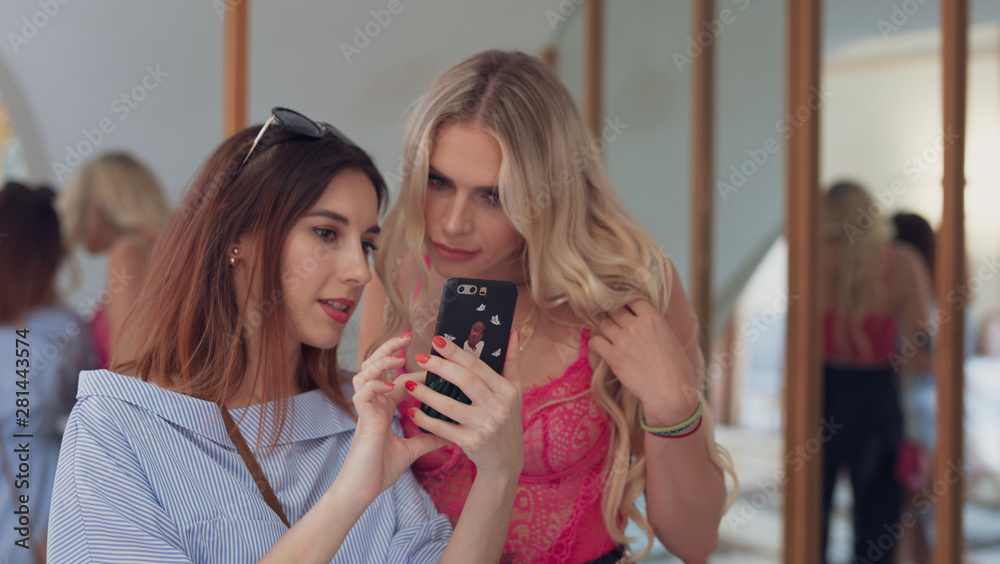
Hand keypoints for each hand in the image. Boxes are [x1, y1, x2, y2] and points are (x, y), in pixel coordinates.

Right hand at [338, 334, 449, 509]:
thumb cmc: (380, 470)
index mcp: (384, 407)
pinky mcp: (360, 419)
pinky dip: (375, 385)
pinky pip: (363, 393)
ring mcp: (366, 409)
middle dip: (390, 348)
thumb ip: (428, 438)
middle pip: (376, 365)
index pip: (396, 377)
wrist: (362, 490)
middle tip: (407, 336)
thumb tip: (451, 435)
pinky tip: (390, 385)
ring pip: (365, 372)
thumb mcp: (412, 451)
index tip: (433, 360)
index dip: (413, 367)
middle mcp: (374, 403)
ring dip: (382, 362)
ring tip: (400, 357)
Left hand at [404, 331, 523, 479]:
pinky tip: (411, 410)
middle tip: (419, 357)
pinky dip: (425, 419)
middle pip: (465, 381)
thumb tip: (512, 331)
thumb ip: (512, 361)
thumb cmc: (508, 420)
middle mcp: (499, 408)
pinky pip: (443, 429)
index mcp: (507, 391)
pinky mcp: (471, 443)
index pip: (479, 366)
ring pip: (450, 406)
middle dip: (440, 367)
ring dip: (426, 393)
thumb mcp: (515, 391)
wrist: (506, 461)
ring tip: (407, 383)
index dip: (457, 352)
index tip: (437, 340)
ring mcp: (485, 427)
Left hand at [589, 299, 699, 426]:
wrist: (670, 393)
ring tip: (609, 336)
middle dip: (614, 315)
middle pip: (615, 310)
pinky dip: (596, 343)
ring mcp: (623, 340)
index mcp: (653, 318)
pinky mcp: (613, 357)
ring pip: (604, 323)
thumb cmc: (678, 369)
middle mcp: (636, 326)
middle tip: (615, 324)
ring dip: (606, 328)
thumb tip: (643, 321)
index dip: (627, 303)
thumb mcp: (671, 338)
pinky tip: (601, 347)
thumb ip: (655, 326)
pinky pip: (595, 341)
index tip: (625, 308)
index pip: (633, 298)